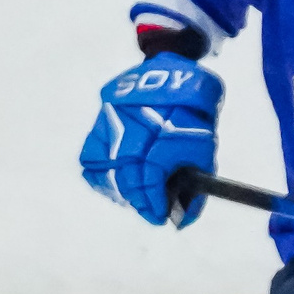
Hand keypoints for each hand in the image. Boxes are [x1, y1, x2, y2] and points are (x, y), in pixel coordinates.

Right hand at [79, 57, 222, 226]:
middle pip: (127, 184)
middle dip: (139, 203)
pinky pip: (91, 159)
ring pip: (106, 175)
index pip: (149, 186)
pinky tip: (114, 182)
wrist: (169, 74)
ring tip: (134, 199)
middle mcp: (130, 138)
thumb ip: (194, 183)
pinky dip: (101, 175)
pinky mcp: (98, 126)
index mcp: (159, 141)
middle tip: (151, 211)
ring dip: (120, 192)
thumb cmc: (191, 111)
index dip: (155, 206)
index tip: (162, 218)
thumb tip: (185, 218)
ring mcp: (111, 132)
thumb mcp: (203, 145)